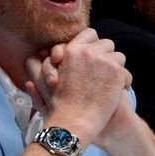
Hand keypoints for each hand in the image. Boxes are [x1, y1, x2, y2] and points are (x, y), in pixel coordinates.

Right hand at [24, 28, 130, 144]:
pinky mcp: (116, 71)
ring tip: (112, 81)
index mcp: (70, 51)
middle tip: (104, 69)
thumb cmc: (58, 109)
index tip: (93, 56)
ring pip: (118, 56)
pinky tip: (119, 91)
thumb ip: (36, 82)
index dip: (93, 44)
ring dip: (116, 67)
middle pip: (106, 42)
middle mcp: (87, 51)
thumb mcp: (42, 90)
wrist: (75, 121)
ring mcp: (102, 60)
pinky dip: (124, 81)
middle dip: (106, 55)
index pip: (89, 34)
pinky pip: (126, 71)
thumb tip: (28, 82)